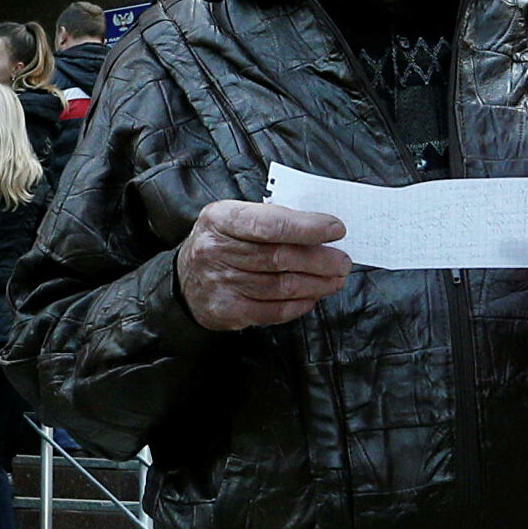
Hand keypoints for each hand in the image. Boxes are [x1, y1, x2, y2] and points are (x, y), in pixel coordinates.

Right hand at [177, 201, 351, 330]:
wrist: (184, 279)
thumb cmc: (221, 242)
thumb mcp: (233, 218)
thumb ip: (269, 219)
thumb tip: (319, 229)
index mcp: (220, 218)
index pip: (269, 224)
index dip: (306, 227)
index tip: (336, 229)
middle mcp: (216, 250)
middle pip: (279, 257)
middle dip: (319, 260)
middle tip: (343, 261)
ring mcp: (220, 283)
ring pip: (281, 286)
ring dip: (316, 284)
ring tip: (335, 279)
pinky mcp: (228, 311)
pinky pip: (273, 311)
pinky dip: (299, 304)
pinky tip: (312, 297)